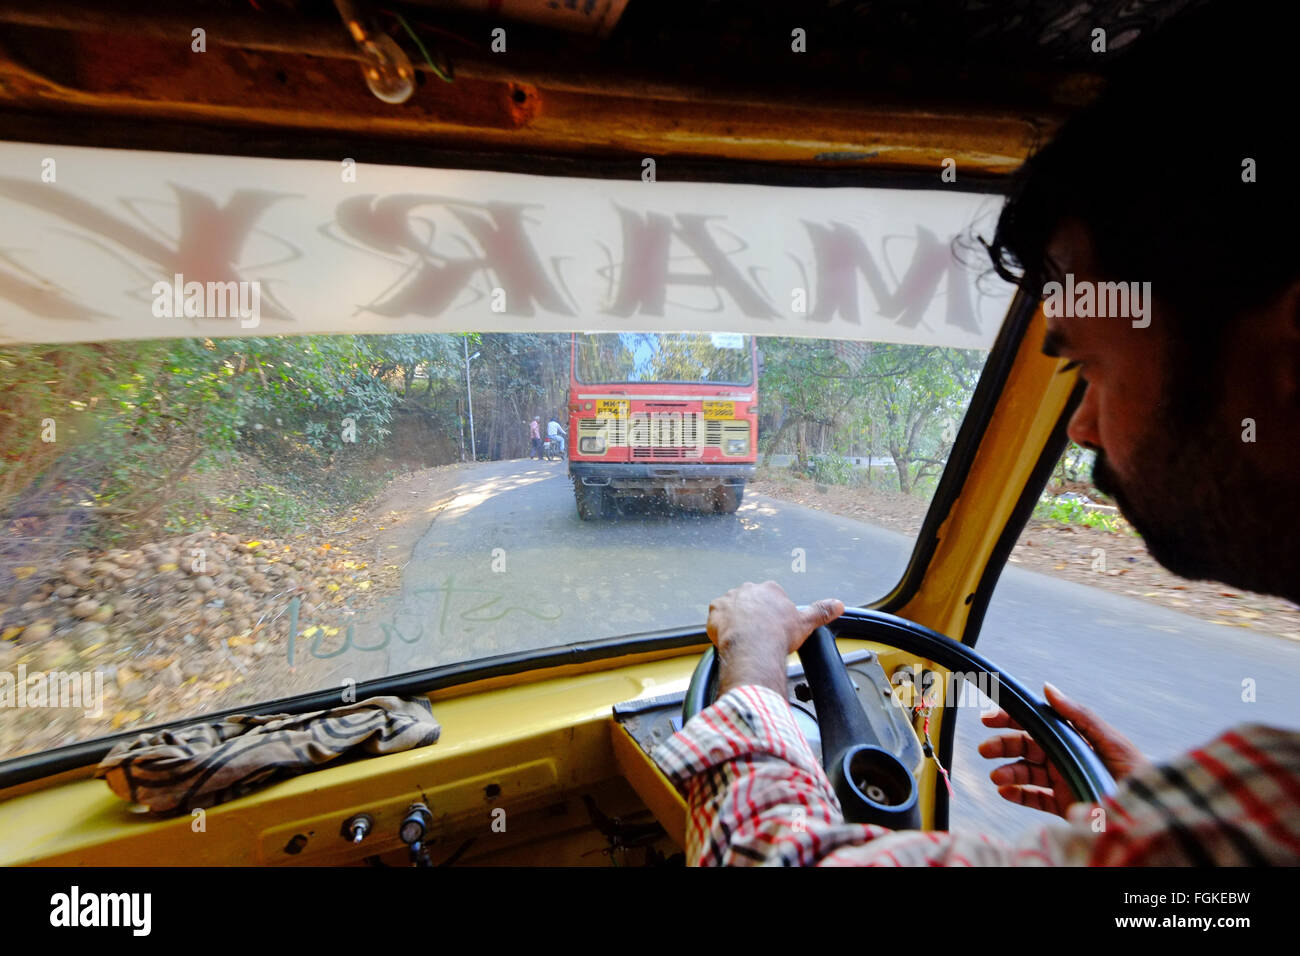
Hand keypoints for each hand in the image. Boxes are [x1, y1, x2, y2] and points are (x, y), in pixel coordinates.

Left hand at [708, 581, 843, 696]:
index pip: (771, 598)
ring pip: (733, 608)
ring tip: (742, 639)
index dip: (772, 615)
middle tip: (757, 635)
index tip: (772, 628)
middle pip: (751, 602)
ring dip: (736, 620)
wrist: (753, 647)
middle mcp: (750, 589)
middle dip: (753, 616)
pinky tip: (728, 638)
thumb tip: (838, 605)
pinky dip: (720, 626)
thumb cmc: (778, 635)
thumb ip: (821, 611)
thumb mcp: (805, 623)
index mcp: (771, 589)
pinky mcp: (716, 609)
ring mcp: (731, 598)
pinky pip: (717, 617)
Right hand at [978, 682, 1149, 816]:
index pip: (1035, 724)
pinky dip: (1018, 795)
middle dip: (1003, 746)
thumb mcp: (1109, 738)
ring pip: (1025, 773)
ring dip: (1008, 772)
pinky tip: (1005, 792)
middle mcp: (1062, 757)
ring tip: (997, 777)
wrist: (1148, 809)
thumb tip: (1047, 687)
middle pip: (1025, 748)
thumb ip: (1078, 714)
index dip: (1011, 719)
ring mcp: (1060, 781)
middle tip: (985, 750)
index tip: (988, 718)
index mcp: (1071, 737)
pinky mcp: (1063, 805)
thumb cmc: (1134, 769)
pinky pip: (1034, 799)